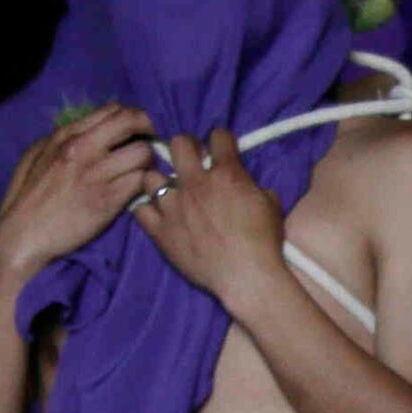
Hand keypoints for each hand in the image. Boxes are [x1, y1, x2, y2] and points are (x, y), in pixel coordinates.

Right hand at [0, 103, 159, 286]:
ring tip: (142, 171)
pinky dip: (145, 184)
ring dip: (149, 161)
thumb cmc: (26, 197)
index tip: (135, 130)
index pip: (113, 110)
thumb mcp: (36, 155)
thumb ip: (62, 139)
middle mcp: (83, 147)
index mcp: (65, 134)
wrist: (23, 235)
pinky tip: (137, 191)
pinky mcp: (109, 199)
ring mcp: (97, 173)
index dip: (132, 116)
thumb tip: (90, 129)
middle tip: (149, 144)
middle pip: (132, 121)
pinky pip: (141, 181)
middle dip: (148, 130)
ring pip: (143, 151)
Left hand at [129, 125, 289, 312]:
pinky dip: (148, 210)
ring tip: (170, 192)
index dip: (220, 140)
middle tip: (190, 161)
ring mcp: (173, 206)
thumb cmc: (264, 241)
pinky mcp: (160, 230)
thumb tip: (247, 187)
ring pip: (151, 176)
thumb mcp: (271, 205)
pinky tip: (158, 215)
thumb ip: (254, 187)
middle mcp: (195, 183)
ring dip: (161, 180)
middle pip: (178, 144)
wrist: (246, 276)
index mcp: (226, 173)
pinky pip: (140, 210)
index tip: (220, 149)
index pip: (218, 136)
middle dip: (185, 147)